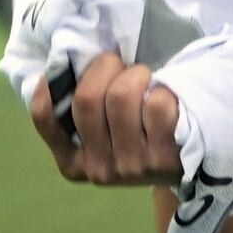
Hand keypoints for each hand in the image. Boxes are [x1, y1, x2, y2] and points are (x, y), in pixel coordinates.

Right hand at [35, 50, 182, 186]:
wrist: (187, 162)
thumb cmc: (138, 134)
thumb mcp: (102, 131)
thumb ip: (84, 106)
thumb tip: (63, 63)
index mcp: (73, 162)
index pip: (45, 117)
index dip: (52, 82)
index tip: (72, 67)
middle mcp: (99, 169)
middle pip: (87, 97)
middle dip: (106, 66)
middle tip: (122, 66)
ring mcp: (132, 166)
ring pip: (122, 95)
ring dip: (137, 74)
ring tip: (146, 81)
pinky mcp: (165, 159)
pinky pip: (156, 103)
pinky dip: (164, 91)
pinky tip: (169, 103)